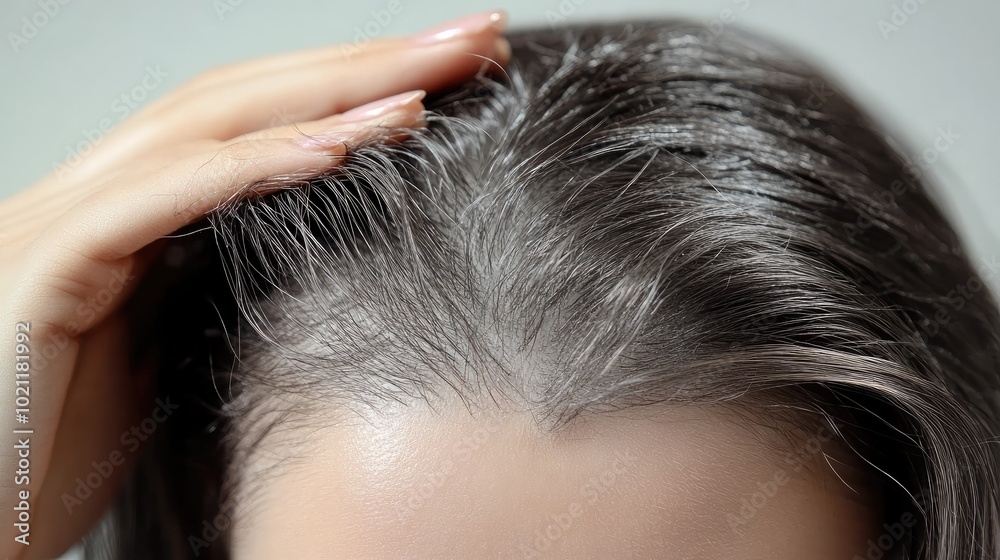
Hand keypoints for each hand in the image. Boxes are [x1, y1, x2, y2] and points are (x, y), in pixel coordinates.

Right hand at [0, 11, 508, 557]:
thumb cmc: (47, 460)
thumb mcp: (163, 362)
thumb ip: (216, 297)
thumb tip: (307, 276)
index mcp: (129, 221)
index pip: (257, 128)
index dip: (356, 93)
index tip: (453, 78)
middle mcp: (94, 200)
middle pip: (246, 101)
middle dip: (366, 64)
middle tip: (472, 38)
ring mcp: (57, 224)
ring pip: (206, 125)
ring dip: (331, 96)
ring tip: (430, 78)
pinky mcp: (38, 269)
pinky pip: (157, 199)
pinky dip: (250, 167)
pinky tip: (336, 146)